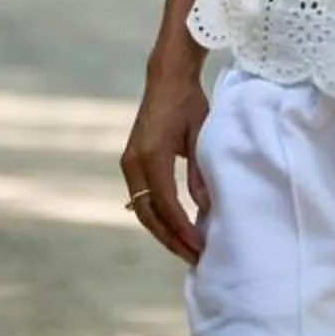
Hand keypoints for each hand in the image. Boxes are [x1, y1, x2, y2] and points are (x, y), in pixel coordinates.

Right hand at [120, 58, 210, 261]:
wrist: (166, 77)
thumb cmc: (187, 101)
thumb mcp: (200, 135)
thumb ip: (199, 172)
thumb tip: (205, 209)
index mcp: (151, 155)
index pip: (165, 204)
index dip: (182, 229)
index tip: (200, 247)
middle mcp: (134, 162)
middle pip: (149, 214)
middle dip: (171, 239)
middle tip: (195, 258)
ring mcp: (130, 162)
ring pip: (143, 209)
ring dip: (163, 232)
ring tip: (186, 249)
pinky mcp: (132, 162)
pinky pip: (142, 198)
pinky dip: (157, 217)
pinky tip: (175, 228)